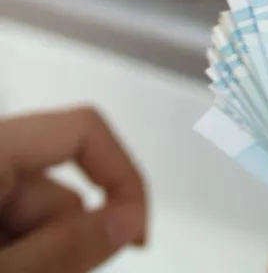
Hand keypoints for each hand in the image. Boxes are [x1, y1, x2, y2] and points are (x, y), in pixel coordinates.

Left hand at [0, 107, 147, 272]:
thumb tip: (128, 222)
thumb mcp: (4, 269)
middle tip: (35, 272)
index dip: (123, 175)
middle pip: (57, 184)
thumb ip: (63, 246)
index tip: (135, 232)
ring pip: (34, 210)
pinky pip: (10, 218)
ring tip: (12, 271)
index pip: (83, 129)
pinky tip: (5, 265)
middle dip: (64, 233)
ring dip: (38, 246)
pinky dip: (17, 248)